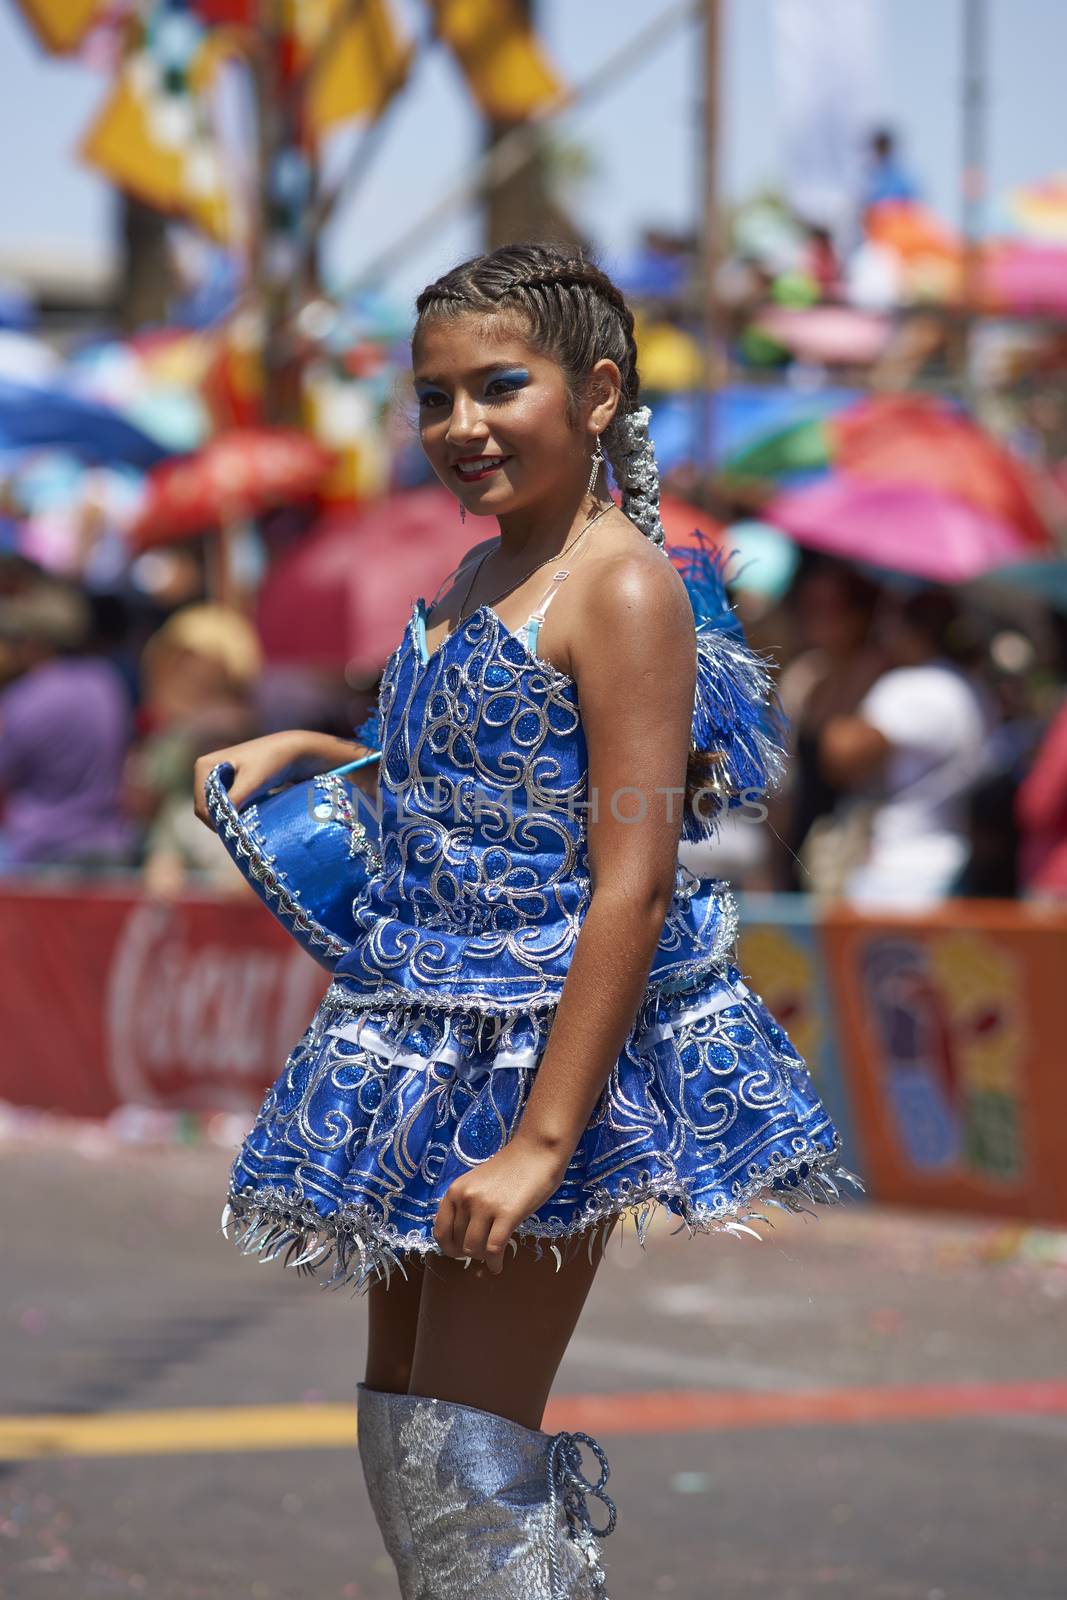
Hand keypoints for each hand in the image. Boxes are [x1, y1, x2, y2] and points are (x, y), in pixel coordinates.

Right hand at [193, 731, 308, 828]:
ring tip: (248, 823)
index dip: (216, 821)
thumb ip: (234, 799)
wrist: (292, 751)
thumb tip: (222, 820)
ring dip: (229, 818)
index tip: (237, 831)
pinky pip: (226, 805)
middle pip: (206, 808)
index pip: (201, 805)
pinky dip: (236, 812)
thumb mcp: (252, 782)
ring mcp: (217, 776)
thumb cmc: (272, 761)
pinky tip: (250, 816)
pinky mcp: (229, 782)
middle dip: (222, 820)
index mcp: (204, 766)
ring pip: (216, 808)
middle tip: (243, 830)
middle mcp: (206, 770)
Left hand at [433, 1140, 570, 1275]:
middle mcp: (465, 1198)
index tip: (460, 1252)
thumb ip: (466, 1204)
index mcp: (455, 1190)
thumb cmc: (511, 1167)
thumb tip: (461, 1238)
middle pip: (458, 1243)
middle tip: (482, 1253)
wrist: (537, 1150)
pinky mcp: (507, 1214)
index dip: (449, 1247)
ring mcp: (485, 1206)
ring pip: (474, 1249)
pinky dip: (495, 1262)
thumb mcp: (477, 1182)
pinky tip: (499, 1265)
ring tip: (492, 1256)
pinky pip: (494, 1249)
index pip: (440, 1231)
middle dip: (469, 1253)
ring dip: (482, 1258)